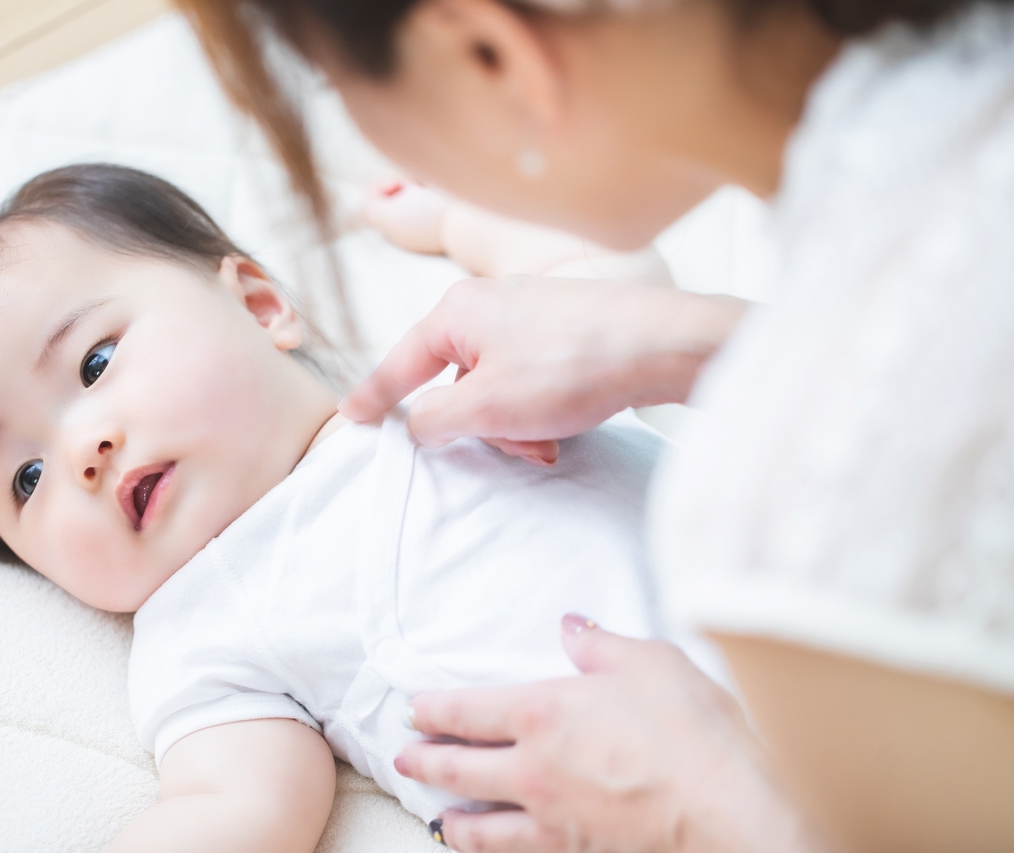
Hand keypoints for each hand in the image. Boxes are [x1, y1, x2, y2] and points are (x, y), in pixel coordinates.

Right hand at [340, 277, 745, 464]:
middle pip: (456, 381)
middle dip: (481, 425)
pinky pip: (530, 377)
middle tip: (518, 447)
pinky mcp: (564, 326)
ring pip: (497, 385)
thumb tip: (419, 424)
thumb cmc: (571, 368)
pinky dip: (540, 408)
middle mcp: (489, 303)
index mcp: (457, 312)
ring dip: (515, 424)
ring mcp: (529, 313)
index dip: (375, 396)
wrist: (662, 344)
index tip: (351, 416)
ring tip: (551, 441)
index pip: (401, 362)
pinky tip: (568, 425)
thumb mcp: (487, 407)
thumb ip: (435, 420)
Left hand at [396, 616, 824, 852]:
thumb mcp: (648, 662)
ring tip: (436, 815)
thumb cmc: (692, 729)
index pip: (466, 711)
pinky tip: (488, 850)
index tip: (413, 709)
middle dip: (424, 761)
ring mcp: (551, 819)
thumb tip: (571, 626)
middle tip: (402, 757)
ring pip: (479, 825)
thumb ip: (599, 644)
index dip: (432, 709)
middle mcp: (532, 769)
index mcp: (541, 713)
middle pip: (458, 768)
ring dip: (451, 816)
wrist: (728, 810)